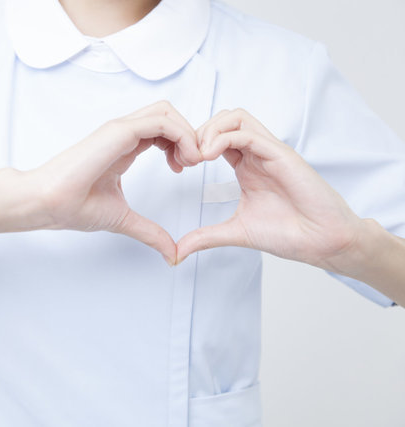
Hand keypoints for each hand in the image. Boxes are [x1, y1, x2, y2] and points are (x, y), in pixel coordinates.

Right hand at [29, 101, 201, 264]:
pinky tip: (182, 160)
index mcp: (124, 147)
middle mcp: (123, 134)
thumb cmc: (72, 206)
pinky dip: (180, 135)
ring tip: (190, 162)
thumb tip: (171, 252)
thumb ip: (149, 232)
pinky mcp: (117, 132)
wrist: (47, 204)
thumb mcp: (123, 219)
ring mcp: (120, 130)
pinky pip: (160, 121)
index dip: (181, 144)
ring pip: (167, 111)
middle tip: (192, 163)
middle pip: (168, 113)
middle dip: (189, 134)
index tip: (183, 169)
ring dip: (187, 133)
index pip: (162, 129)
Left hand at [176, 108, 364, 271]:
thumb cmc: (289, 234)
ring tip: (197, 156)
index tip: (179, 166)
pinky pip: (248, 133)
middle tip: (185, 159)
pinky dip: (223, 138)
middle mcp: (257, 154)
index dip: (193, 145)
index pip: (216, 137)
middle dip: (197, 133)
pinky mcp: (281, 154)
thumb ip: (206, 237)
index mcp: (246, 166)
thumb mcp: (235, 232)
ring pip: (235, 117)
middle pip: (223, 119)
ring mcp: (269, 151)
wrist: (322, 242)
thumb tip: (178, 251)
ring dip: (210, 130)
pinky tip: (209, 157)